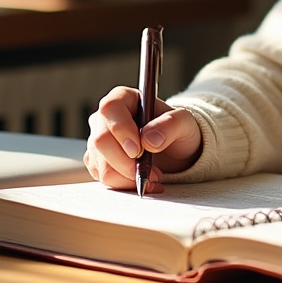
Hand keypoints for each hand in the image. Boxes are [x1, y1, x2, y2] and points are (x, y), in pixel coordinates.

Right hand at [85, 85, 202, 191]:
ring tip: (153, 176)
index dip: (121, 129)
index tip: (137, 150)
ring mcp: (98, 140)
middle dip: (126, 162)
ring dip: (128, 177)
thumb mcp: (184, 123)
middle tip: (151, 171)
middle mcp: (106, 118)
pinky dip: (124, 184)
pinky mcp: (98, 161)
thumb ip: (170, 124)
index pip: (110, 108)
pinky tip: (143, 181)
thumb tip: (148, 139)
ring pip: (101, 164)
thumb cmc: (177, 131)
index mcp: (124, 98)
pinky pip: (103, 177)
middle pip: (101, 140)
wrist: (175, 151)